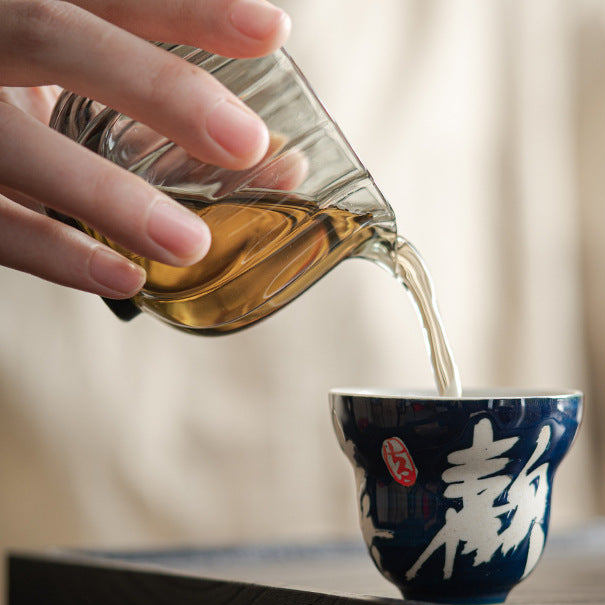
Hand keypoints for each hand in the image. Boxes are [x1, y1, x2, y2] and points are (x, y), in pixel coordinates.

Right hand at [0, 0, 290, 297]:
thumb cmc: (31, 104)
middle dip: (156, 88)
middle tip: (247, 143)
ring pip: (18, 145)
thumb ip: (156, 110)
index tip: (273, 31)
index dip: (187, 9)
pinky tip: (126, 278)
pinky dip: (56, 254)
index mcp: (26, 11)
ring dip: (107, 195)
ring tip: (191, 244)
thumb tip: (279, 160)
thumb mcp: (81, 85)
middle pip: (52, 38)